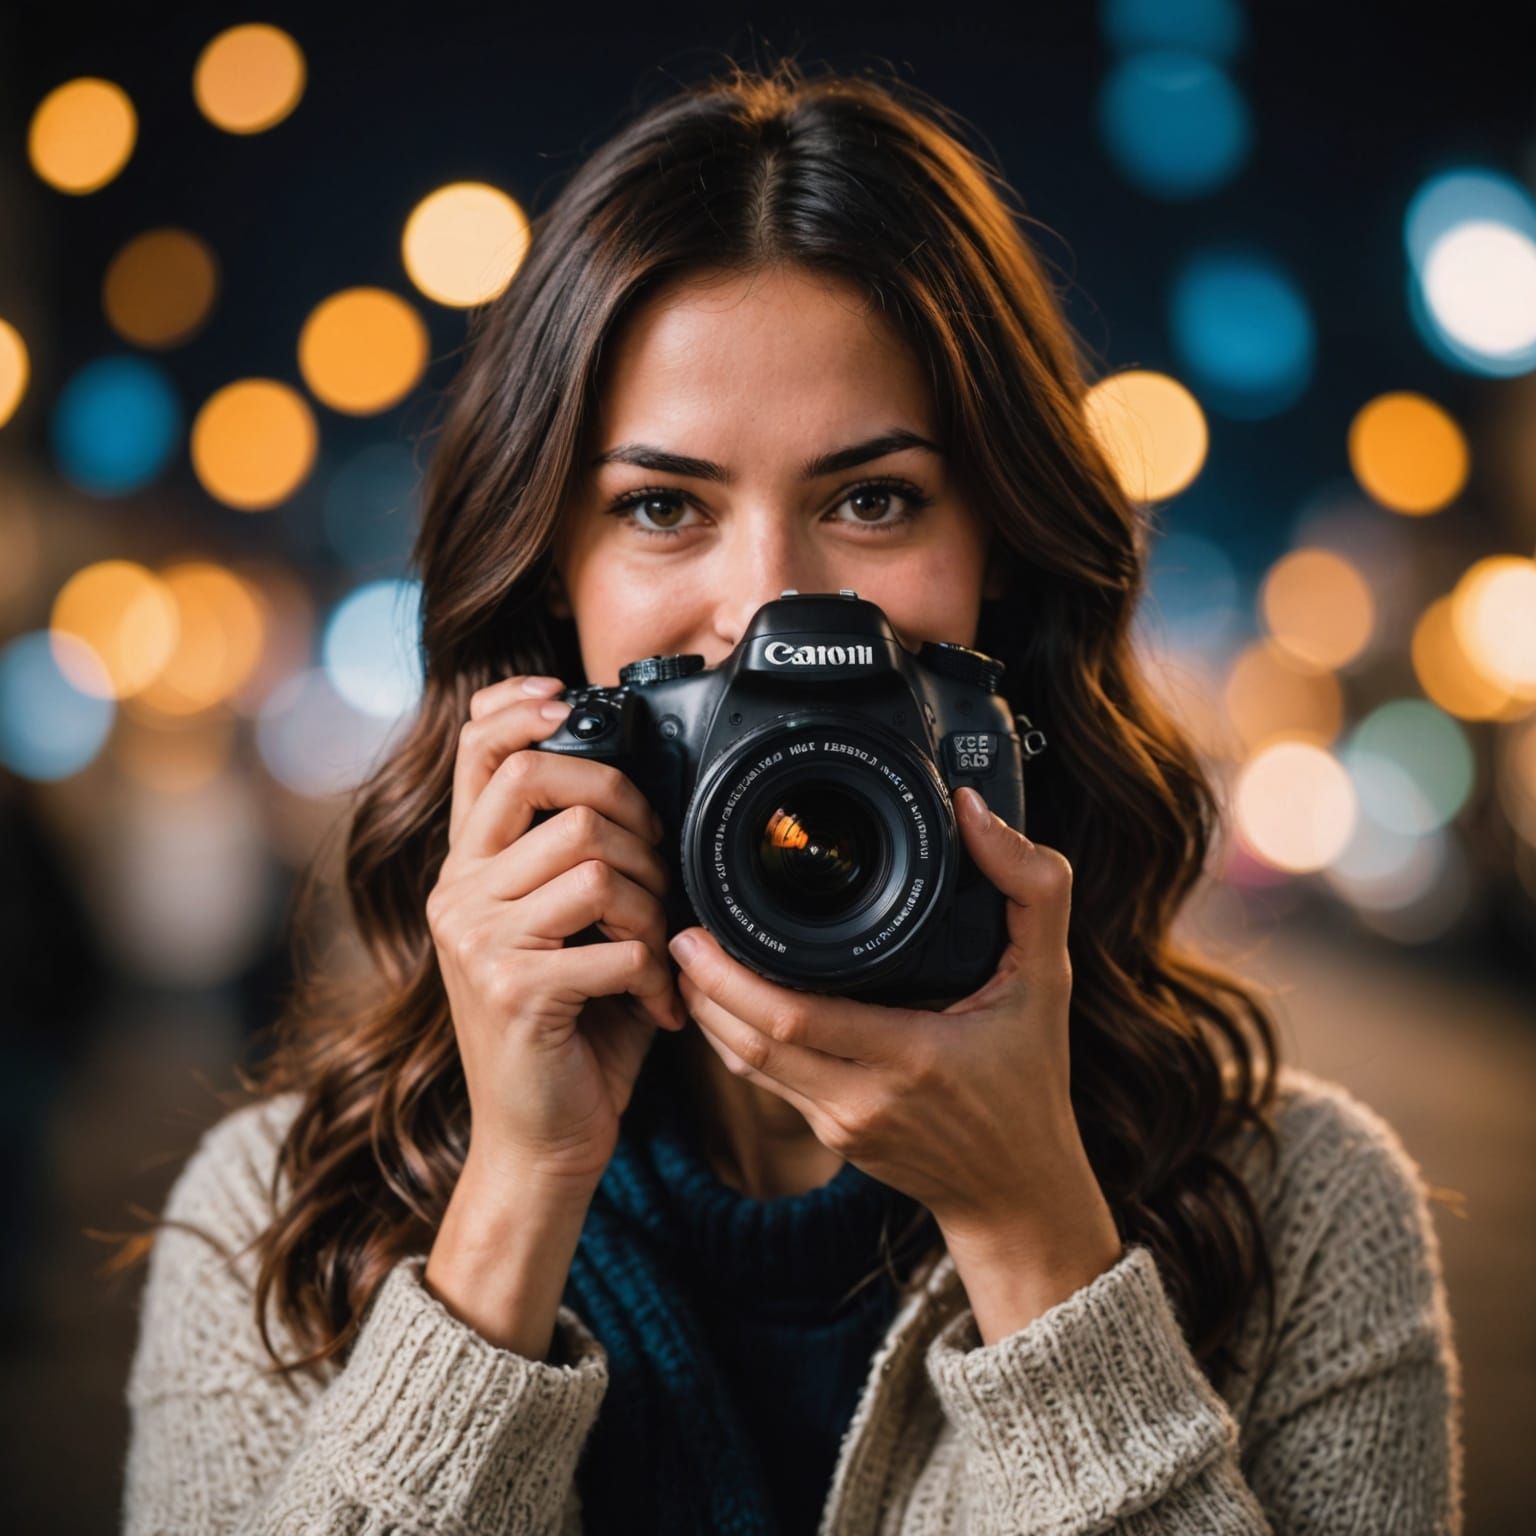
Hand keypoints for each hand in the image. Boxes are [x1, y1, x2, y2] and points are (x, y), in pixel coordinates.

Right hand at [426, 673, 685, 1197]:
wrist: (539, 1141)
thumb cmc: (568, 1030)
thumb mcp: (564, 932)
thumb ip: (574, 862)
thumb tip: (635, 787)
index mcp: (468, 871)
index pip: (473, 753)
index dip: (518, 708)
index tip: (566, 696)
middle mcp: (457, 894)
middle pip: (546, 783)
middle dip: (629, 812)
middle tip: (657, 870)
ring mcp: (477, 940)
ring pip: (591, 857)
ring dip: (650, 901)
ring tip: (657, 948)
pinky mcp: (512, 989)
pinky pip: (614, 941)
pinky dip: (656, 970)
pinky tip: (658, 1001)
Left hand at [669, 786, 1115, 1264]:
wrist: (1018, 1190)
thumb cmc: (1031, 1078)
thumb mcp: (1049, 976)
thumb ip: (1029, 886)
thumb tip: (974, 811)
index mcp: (913, 1055)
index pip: (797, 1017)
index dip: (734, 975)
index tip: (706, 924)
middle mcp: (865, 1097)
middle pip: (754, 1041)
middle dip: (705, 986)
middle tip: (679, 933)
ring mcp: (840, 1123)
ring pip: (748, 1066)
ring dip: (709, 1014)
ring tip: (685, 960)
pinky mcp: (829, 1136)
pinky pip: (765, 1083)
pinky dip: (733, 1041)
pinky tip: (719, 1004)